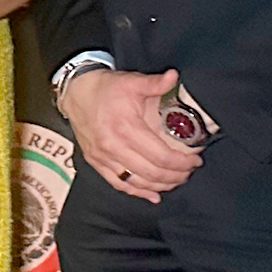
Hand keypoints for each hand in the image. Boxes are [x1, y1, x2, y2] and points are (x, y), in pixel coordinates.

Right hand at [59, 66, 201, 203]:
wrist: (75, 93)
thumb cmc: (106, 88)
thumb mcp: (131, 81)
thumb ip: (154, 83)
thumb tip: (174, 76)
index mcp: (125, 128)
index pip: (160, 155)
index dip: (181, 163)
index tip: (195, 161)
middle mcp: (113, 147)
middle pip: (151, 172)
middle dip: (175, 176)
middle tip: (189, 172)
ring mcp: (102, 157)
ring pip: (136, 181)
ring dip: (159, 185)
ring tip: (176, 181)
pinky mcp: (95, 162)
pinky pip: (118, 183)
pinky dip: (137, 192)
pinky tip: (153, 196)